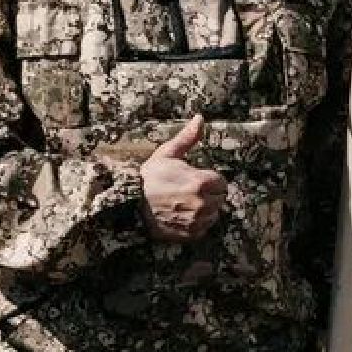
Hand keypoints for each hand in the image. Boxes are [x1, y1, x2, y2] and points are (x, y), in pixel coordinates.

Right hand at [139, 115, 227, 241]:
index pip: (222, 183)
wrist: (130, 204)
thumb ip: (187, 138)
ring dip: (205, 209)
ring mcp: (196, 221)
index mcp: (200, 182)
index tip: (197, 178)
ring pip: (213, 214)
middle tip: (190, 190)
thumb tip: (200, 118)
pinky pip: (204, 228)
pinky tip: (183, 214)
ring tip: (187, 202)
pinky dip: (197, 223)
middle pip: (220, 199)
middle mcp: (202, 203)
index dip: (210, 179)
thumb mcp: (167, 154)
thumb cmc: (149, 177)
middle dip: (209, 193)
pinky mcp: (189, 234)